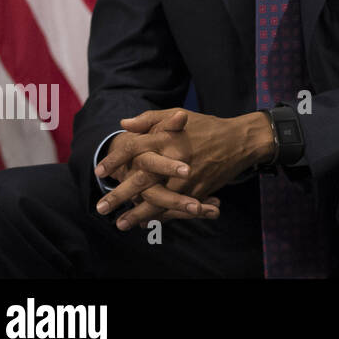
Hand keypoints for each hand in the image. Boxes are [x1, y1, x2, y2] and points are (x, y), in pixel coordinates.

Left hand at [96, 109, 273, 229]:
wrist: (239, 141)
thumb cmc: (206, 127)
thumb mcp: (178, 115)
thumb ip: (150, 119)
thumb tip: (124, 124)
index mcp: (167, 137)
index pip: (133, 148)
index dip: (114, 160)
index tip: (98, 171)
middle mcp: (174, 159)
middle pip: (141, 180)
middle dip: (119, 196)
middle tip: (101, 208)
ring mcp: (187, 178)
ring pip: (157, 200)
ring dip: (137, 214)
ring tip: (121, 223)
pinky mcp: (198, 190)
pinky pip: (176, 207)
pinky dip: (161, 217)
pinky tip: (147, 222)